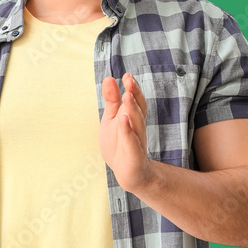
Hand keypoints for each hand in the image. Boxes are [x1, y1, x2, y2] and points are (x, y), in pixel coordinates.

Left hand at [99, 72, 151, 193]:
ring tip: (126, 95)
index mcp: (134, 117)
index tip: (126, 75)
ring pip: (137, 123)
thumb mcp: (112, 118)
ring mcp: (137, 140)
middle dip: (135, 94)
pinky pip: (131, 141)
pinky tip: (122, 119)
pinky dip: (127, 130)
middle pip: (139, 108)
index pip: (136, 100)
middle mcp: (138, 127)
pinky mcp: (133, 154)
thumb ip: (112, 100)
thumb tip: (109, 78)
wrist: (127, 172)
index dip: (133, 87)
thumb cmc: (119, 143)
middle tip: (129, 80)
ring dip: (132, 108)